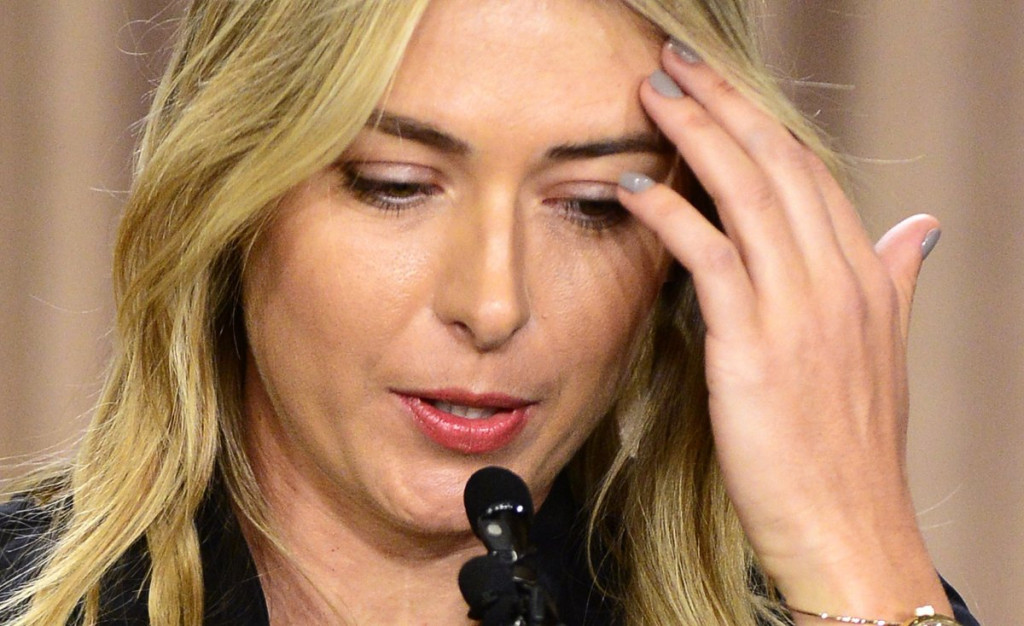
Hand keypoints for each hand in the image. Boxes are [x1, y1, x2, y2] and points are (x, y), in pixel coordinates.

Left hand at [617, 42, 950, 618]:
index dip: (762, 123)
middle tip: (675, 63)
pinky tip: (633, 185)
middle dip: (723, 103)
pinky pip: (709, 256)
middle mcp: (839, 281)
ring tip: (651, 94)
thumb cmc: (850, 449)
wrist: (849, 528)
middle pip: (778, 163)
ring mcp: (800, 311)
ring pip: (746, 193)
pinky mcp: (754, 346)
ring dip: (694, 134)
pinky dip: (669, 212)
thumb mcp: (884, 355)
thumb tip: (920, 229)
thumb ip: (897, 282)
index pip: (811, 174)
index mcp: (866, 278)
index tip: (720, 90)